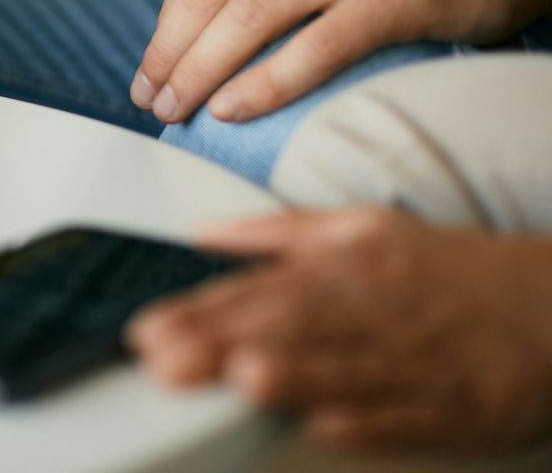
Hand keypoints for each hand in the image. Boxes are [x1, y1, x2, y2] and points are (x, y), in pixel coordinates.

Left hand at [129, 208, 551, 454]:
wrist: (549, 305)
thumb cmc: (441, 269)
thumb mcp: (356, 228)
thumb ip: (274, 233)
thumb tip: (201, 234)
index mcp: (339, 266)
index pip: (253, 292)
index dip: (198, 313)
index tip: (146, 329)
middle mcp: (368, 309)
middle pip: (285, 328)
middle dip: (222, 343)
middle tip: (165, 359)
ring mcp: (411, 360)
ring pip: (341, 370)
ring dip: (290, 375)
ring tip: (239, 377)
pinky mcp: (454, 406)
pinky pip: (404, 416)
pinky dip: (368, 421)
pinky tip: (328, 428)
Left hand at [132, 0, 551, 124]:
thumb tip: (201, 9)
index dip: (165, 19)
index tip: (151, 63)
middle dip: (169, 52)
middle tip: (153, 100)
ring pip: (247, 18)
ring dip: (200, 73)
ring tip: (178, 111)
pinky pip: (312, 48)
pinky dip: (263, 85)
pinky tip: (233, 111)